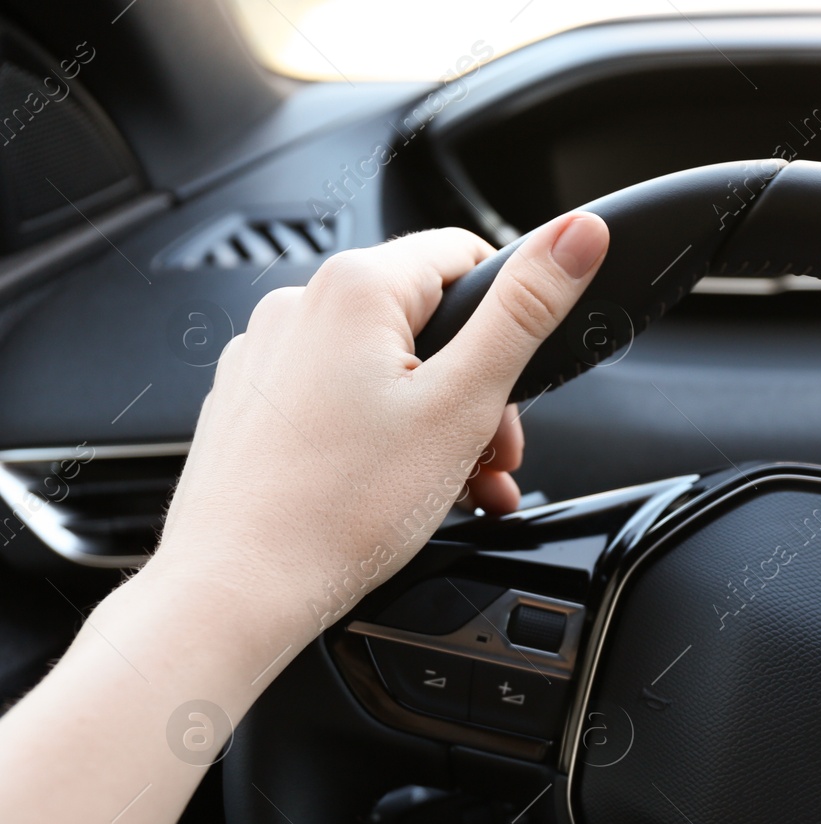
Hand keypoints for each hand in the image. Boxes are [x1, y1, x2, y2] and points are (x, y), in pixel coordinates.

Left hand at [150, 212, 608, 646]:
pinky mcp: (252, 403)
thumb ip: (525, 311)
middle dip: (476, 390)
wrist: (241, 588)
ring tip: (452, 486)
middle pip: (428, 322)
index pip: (466, 255)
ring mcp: (267, 355)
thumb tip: (577, 235)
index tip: (517, 387)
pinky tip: (399, 489)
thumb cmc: (340, 508)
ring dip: (437, 423)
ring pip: (385, 368)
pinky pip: (338, 400)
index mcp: (355, 286)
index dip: (510, 321)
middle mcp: (299, 306)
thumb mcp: (464, 404)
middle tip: (491, 456)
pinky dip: (381, 437)